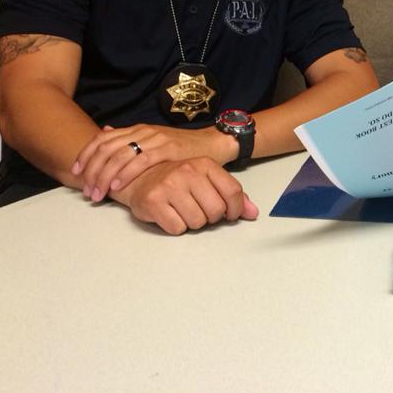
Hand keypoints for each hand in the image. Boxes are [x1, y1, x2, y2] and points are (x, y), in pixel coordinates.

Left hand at [73, 124, 234, 201]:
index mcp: (136, 129)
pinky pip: (141, 161)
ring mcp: (155, 139)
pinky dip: (126, 173)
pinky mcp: (168, 149)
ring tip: (98, 194)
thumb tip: (105, 132)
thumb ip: (130, 139)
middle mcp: (142, 131)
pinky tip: (117, 186)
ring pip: (120, 155)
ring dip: (104, 176)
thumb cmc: (181, 149)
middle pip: (107, 148)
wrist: (211, 143)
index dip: (85, 156)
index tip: (75, 173)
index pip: (102, 139)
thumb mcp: (152, 140)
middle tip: (86, 191)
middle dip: (92, 171)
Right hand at [121, 157, 258, 234]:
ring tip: (183, 210)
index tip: (229, 214)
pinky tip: (170, 214)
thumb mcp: (206, 180)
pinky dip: (176, 227)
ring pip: (197, 222)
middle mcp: (187, 171)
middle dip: (211, 217)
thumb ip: (232, 195)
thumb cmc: (177, 180)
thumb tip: (253, 213)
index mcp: (204, 164)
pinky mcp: (152, 201)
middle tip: (199, 210)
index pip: (233, 191)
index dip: (235, 209)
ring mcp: (169, 185)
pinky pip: (177, 228)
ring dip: (192, 222)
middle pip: (216, 211)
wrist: (139, 177)